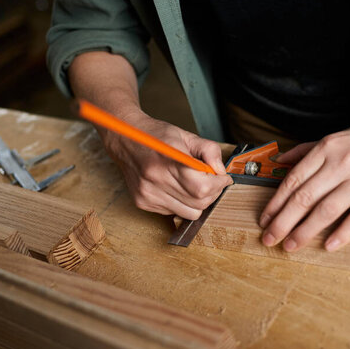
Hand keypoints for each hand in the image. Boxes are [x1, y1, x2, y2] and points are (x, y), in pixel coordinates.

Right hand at [101, 110, 232, 219]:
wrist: (125, 140)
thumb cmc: (156, 136)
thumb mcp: (187, 136)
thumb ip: (209, 151)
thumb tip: (221, 171)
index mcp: (169, 160)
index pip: (203, 187)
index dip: (218, 184)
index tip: (223, 178)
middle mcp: (156, 180)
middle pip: (199, 202)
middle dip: (213, 193)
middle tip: (213, 181)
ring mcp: (148, 194)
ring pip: (189, 212)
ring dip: (199, 201)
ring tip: (194, 185)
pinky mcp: (143, 203)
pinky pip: (174, 213)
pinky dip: (182, 203)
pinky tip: (176, 188)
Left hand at [259, 117, 349, 251]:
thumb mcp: (335, 136)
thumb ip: (306, 150)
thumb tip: (280, 161)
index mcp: (326, 147)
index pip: (293, 180)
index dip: (275, 202)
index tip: (264, 219)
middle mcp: (341, 163)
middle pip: (304, 198)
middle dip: (283, 222)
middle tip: (269, 238)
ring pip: (326, 210)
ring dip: (305, 231)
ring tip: (290, 245)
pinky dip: (342, 233)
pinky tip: (327, 246)